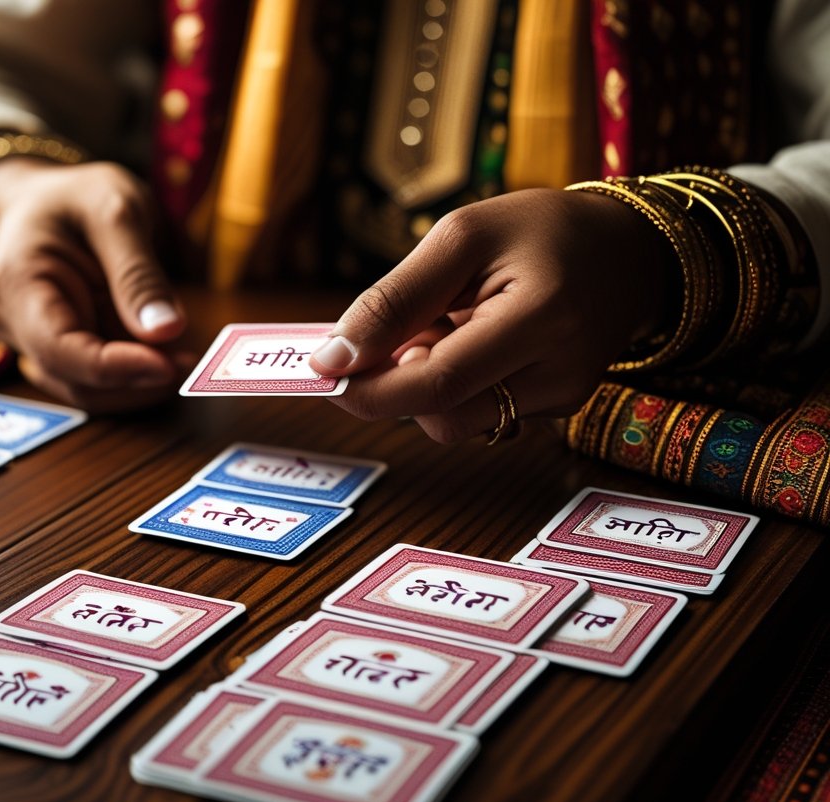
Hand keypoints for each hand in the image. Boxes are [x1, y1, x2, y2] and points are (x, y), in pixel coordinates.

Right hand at [0, 157, 189, 410]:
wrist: (47, 203)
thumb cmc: (77, 198)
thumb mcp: (116, 211)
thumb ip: (138, 272)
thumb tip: (167, 331)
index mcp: (15, 283)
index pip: (60, 349)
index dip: (117, 368)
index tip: (171, 366)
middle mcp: (10, 323)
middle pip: (76, 381)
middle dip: (138, 380)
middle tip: (194, 362)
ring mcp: (29, 344)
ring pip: (88, 391)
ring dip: (140, 384)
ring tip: (185, 355)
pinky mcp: (55, 355)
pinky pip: (96, 381)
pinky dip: (134, 377)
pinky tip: (166, 355)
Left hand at [308, 188, 674, 441]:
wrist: (626, 249)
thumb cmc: (540, 230)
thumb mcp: (460, 238)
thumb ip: (395, 300)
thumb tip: (333, 359)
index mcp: (540, 318)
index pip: (436, 384)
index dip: (370, 387)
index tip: (324, 370)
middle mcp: (559, 373)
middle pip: (440, 416)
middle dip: (393, 386)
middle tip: (391, 333)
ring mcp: (562, 399)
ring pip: (454, 422)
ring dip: (424, 385)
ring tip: (445, 325)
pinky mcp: (557, 409)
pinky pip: (479, 413)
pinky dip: (455, 386)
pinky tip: (473, 342)